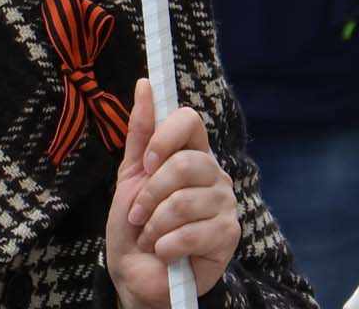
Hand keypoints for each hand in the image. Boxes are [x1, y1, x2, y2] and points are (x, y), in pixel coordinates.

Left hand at [105, 79, 238, 306]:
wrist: (136, 274)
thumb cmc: (134, 224)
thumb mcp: (130, 175)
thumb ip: (140, 132)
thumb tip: (145, 84)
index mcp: (192, 153)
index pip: (190, 120)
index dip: (164, 136)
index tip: (146, 162)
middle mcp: (214, 173)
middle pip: (184, 163)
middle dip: (151, 193)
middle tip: (139, 214)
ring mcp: (225, 204)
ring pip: (184, 201)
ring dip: (154, 225)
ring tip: (151, 236)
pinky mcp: (229, 235)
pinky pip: (191, 233)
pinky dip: (166, 247)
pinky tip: (165, 253)